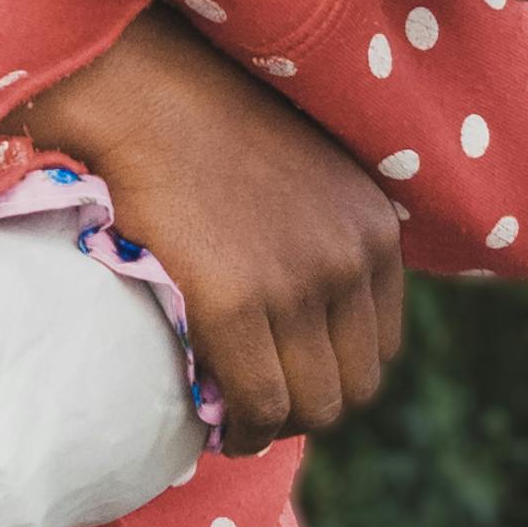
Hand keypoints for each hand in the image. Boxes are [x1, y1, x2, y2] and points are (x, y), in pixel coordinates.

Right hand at [31, 8, 403, 448]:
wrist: (147, 96)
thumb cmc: (208, 127)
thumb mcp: (308, 173)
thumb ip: (324, 232)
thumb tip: (307, 302)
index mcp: (376, 229)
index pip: (381, 347)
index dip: (333, 373)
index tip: (288, 377)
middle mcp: (352, 257)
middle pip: (355, 387)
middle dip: (308, 408)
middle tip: (255, 406)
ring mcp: (299, 282)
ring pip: (312, 407)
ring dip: (276, 426)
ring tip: (235, 422)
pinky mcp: (238, 302)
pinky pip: (259, 404)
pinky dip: (243, 430)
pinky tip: (218, 426)